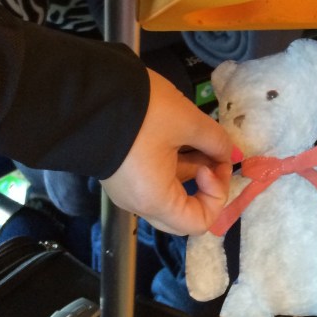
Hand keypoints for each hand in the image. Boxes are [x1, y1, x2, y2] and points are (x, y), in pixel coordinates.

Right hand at [101, 68, 233, 235]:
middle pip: (184, 211)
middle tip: (211, 154)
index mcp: (156, 201)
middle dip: (207, 183)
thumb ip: (216, 141)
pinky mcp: (121, 170)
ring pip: (170, 188)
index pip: (200, 223)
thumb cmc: (143, 114)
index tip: (216, 163)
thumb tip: (231, 153)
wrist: (85, 93)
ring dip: (191, 165)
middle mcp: (140, 203)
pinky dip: (172, 160)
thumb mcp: (187, 121)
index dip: (219, 195)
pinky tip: (179, 133)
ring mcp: (128, 188)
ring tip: (198, 134)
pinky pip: (154, 176)